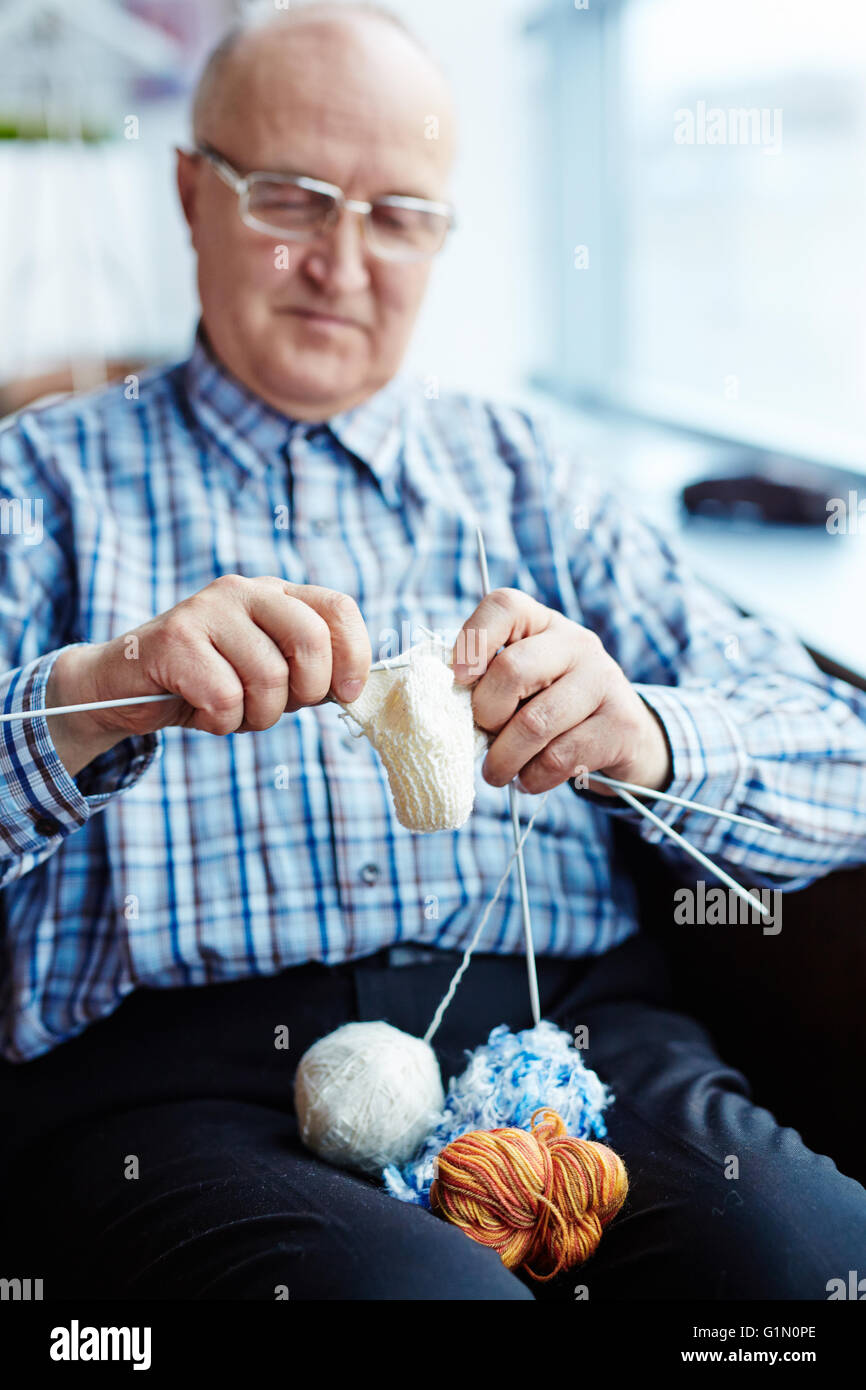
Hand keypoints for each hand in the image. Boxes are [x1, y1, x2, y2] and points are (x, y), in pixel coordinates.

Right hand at [46, 576, 370, 775]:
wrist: (123, 686)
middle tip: (279, 707)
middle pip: (311, 639)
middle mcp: (244, 590)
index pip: (339, 608)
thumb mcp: (269, 674)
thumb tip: (355, 686)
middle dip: (307, 691)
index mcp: (276, 594)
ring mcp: (207, 610)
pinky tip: (202, 712)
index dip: (355, 655)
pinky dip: (220, 722)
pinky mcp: (175, 639)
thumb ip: (310, 671)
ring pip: (268, 677)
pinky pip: (225, 697)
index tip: (346, 694)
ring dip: (257, 716)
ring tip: (232, 711)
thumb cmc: (208, 683)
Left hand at [452, 588, 671, 795]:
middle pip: (513, 669)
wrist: (624, 736)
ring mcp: (603, 681)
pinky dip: (533, 777)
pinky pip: (559, 757)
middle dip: (486, 713)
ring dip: (504, 759)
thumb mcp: (521, 683)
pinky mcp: (620, 725)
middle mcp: (577, 643)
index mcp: (542, 623)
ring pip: (535, 723)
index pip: (504, 606)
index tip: (458, 679)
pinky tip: (529, 779)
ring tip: (497, 772)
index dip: (473, 640)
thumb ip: (486, 682)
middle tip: (483, 736)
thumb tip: (444, 706)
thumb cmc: (551, 707)